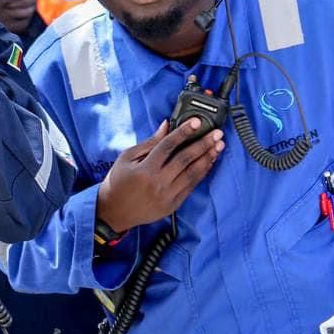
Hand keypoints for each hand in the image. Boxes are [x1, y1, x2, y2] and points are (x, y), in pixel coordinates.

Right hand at [96, 120, 224, 232]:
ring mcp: (167, 195)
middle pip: (185, 159)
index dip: (184, 132)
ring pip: (192, 173)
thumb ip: (149, 143)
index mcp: (145, 169)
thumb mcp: (126, 158)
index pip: (168, 145)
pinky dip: (202, 174)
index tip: (197, 122)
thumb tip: (166, 126)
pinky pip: (191, 186)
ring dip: (207, 158)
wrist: (114, 212)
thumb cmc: (117, 182)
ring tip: (218, 146)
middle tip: (217, 134)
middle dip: (203, 144)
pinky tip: (209, 163)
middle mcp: (158, 182)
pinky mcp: (173, 205)